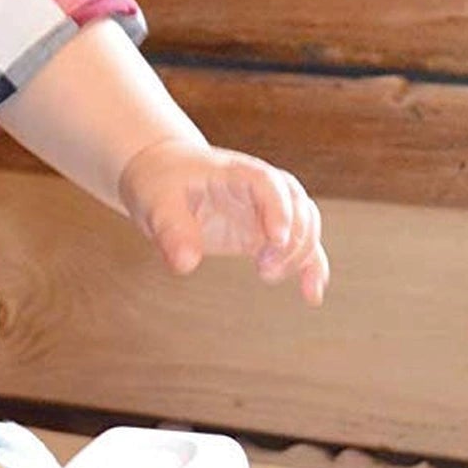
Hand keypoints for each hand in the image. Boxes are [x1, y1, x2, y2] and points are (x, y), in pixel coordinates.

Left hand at [117, 139, 328, 306]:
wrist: (163, 176)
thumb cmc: (160, 183)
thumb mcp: (156, 202)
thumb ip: (171, 229)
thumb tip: (184, 264)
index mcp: (235, 172)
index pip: (268, 183)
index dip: (277, 209)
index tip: (276, 239)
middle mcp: (260, 188)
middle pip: (297, 206)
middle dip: (291, 240)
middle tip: (264, 269)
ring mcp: (267, 210)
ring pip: (306, 226)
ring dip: (299, 255)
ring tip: (267, 276)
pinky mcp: (266, 233)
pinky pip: (300, 247)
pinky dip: (311, 268)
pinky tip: (312, 296)